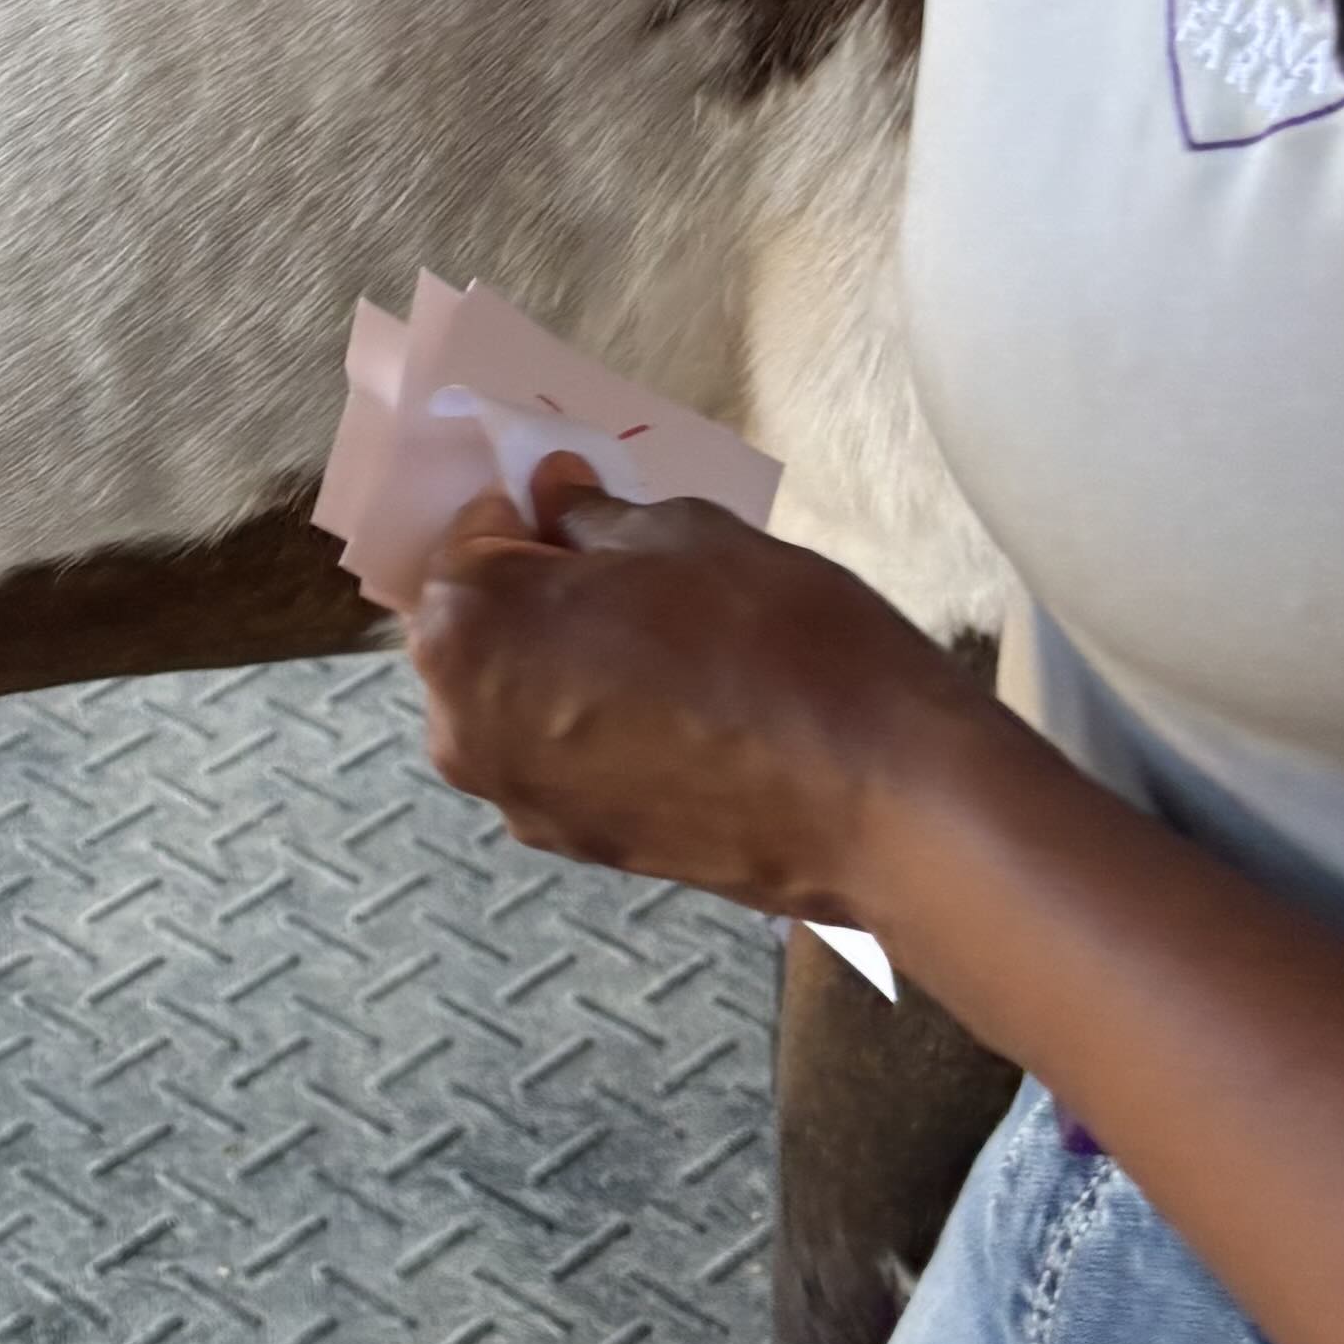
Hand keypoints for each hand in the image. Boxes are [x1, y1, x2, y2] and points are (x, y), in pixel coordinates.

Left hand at [399, 468, 991, 933]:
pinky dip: (598, 727)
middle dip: (537, 592)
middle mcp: (462, 725)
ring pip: (517, 699)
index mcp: (467, 629)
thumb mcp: (685, 534)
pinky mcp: (579, 847)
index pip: (466, 540)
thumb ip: (594, 514)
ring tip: (670, 646)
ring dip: (565, 663)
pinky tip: (683, 712)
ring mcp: (518, 798)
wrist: (881, 801)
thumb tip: (553, 495)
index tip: (588, 508)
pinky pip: (564, 758)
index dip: (528, 515)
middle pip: (478, 629)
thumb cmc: (778, 642)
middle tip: (636, 574)